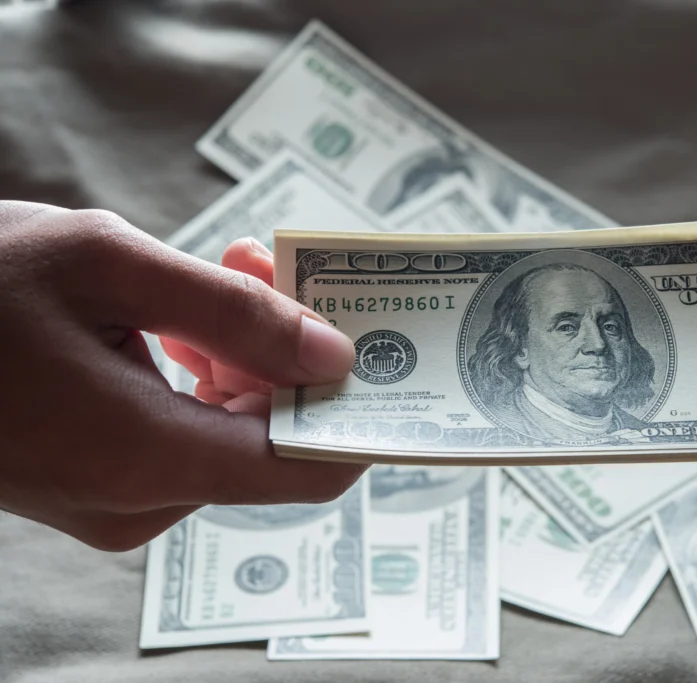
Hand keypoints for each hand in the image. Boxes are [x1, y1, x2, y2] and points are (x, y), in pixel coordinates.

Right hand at [0, 201, 364, 551]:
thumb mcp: (110, 265)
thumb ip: (238, 314)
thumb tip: (336, 356)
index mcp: (144, 455)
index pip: (308, 470)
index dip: (359, 413)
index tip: (384, 349)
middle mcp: (137, 499)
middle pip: (270, 442)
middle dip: (288, 354)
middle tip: (269, 268)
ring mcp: (113, 500)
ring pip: (227, 434)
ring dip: (243, 355)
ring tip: (221, 274)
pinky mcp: (95, 483)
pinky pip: (182, 435)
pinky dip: (201, 376)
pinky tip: (179, 317)